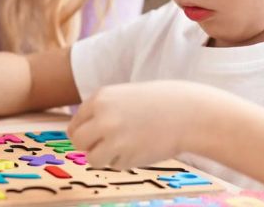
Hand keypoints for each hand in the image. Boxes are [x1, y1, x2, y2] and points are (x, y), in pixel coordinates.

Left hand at [68, 80, 213, 168]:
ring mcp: (113, 137)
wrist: (188, 113)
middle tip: (104, 146)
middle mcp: (102, 116)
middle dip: (89, 147)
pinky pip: (114, 165)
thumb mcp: (124, 97)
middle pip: (78, 141)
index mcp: (100, 98)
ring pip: (92, 158)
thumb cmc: (159, 104)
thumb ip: (103, 112)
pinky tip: (140, 148)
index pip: (75, 123)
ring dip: (105, 157)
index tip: (94, 137)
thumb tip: (79, 134)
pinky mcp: (126, 155)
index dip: (84, 133)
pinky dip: (124, 162)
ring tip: (125, 147)